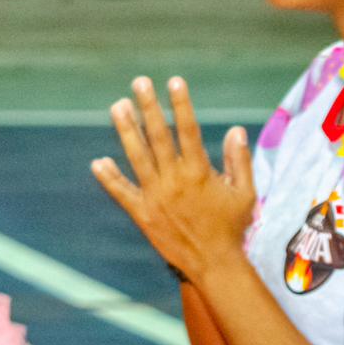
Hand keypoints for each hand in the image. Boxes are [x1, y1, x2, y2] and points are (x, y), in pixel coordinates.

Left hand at [90, 76, 256, 281]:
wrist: (213, 263)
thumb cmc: (232, 227)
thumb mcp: (245, 193)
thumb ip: (239, 161)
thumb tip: (236, 131)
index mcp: (199, 172)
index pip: (188, 130)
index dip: (181, 104)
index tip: (174, 81)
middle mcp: (173, 180)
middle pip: (158, 136)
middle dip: (149, 107)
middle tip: (139, 83)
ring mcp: (155, 197)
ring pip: (137, 157)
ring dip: (127, 131)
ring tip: (117, 106)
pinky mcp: (142, 214)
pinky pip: (122, 193)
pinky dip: (110, 179)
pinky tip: (98, 163)